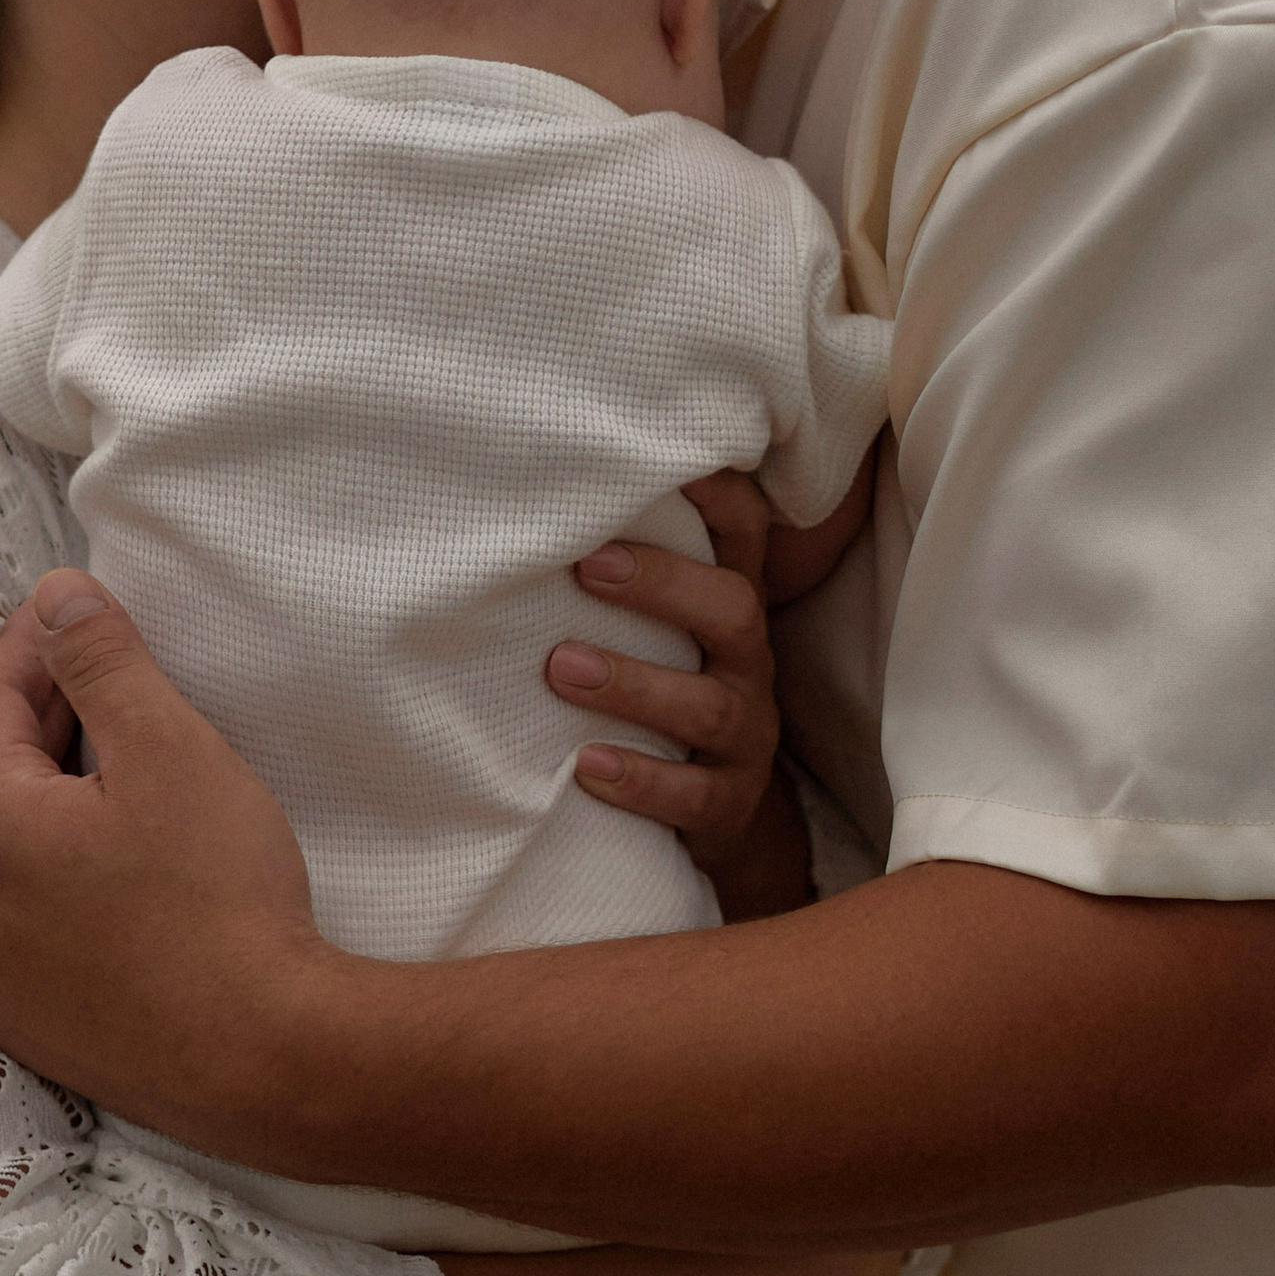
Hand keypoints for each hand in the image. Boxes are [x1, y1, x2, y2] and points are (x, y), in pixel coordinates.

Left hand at [0, 574, 336, 1147]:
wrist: (268, 1058)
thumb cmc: (222, 900)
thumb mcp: (172, 750)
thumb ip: (105, 662)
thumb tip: (57, 596)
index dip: (33, 646)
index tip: (80, 615)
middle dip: (48, 721)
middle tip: (119, 686)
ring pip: (9, 855)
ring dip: (54, 806)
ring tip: (129, 780)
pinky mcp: (31, 1025)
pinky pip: (28, 926)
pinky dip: (62, 882)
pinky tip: (128, 876)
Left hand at [546, 470, 807, 913]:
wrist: (716, 816)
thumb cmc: (659, 692)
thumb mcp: (658, 629)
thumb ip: (616, 571)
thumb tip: (526, 496)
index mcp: (729, 607)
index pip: (744, 532)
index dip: (718, 492)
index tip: (661, 459)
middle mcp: (748, 663)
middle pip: (736, 609)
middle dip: (663, 585)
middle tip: (587, 567)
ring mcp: (744, 736)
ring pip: (710, 706)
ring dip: (634, 684)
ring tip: (563, 669)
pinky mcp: (726, 804)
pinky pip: (694, 795)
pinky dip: (640, 780)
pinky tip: (585, 766)